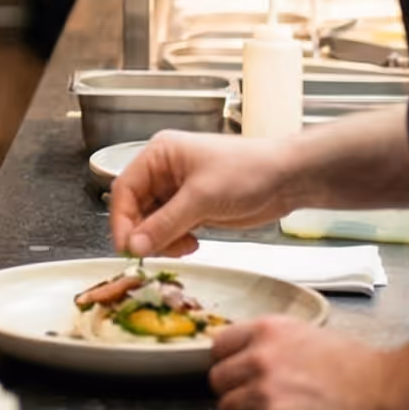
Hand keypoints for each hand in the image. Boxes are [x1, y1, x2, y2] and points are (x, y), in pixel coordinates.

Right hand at [110, 130, 298, 257]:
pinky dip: (175, 241)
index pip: (125, 189)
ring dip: (162, 240)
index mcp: (159, 154)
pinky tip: (193, 244)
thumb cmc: (247, 172)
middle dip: (144, 233)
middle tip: (154, 254)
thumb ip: (165, 224)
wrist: (286, 179)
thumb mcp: (201, 198)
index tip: (127, 248)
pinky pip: (170, 229)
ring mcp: (178, 190)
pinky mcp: (193, 207)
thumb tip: (134, 246)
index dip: (122, 220)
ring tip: (184, 246)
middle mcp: (164, 171)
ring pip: (152, 222)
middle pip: (135, 208)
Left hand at [209, 319, 390, 409]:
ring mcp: (263, 392)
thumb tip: (244, 354)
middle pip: (217, 379)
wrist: (384, 394)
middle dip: (233, 389)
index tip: (236, 371)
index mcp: (266, 331)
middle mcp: (259, 358)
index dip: (228, 361)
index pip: (218, 346)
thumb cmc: (355, 366)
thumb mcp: (305, 333)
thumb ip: (269, 342)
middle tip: (256, 396)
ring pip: (227, 407)